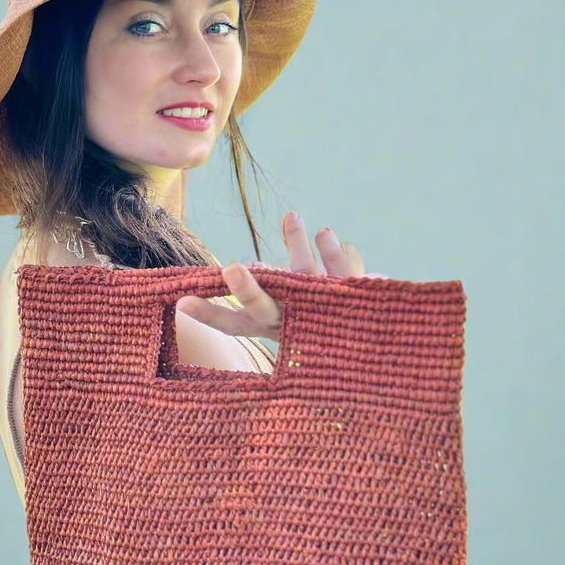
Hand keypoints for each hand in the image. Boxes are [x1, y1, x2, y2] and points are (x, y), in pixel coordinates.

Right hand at [176, 211, 366, 342]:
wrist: (383, 348)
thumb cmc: (327, 317)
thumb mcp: (298, 296)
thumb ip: (291, 268)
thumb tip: (269, 246)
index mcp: (271, 326)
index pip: (233, 324)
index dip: (209, 314)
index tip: (182, 302)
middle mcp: (293, 322)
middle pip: (266, 309)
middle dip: (248, 289)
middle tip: (232, 266)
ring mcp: (322, 313)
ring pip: (307, 280)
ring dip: (299, 248)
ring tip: (292, 216)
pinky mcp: (353, 303)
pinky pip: (344, 275)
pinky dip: (337, 254)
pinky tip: (329, 235)